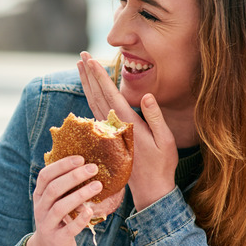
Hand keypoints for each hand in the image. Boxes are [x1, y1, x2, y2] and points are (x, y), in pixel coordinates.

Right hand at [27, 156, 101, 245]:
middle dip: (74, 176)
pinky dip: (80, 219)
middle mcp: (41, 208)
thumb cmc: (56, 220)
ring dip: (80, 195)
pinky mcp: (58, 239)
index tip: (80, 158)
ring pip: (61, 207)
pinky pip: (69, 228)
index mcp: (39, 195)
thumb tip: (85, 165)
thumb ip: (63, 187)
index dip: (62, 165)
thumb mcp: (53, 202)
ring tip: (98, 185)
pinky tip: (91, 211)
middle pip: (54, 188)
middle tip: (93, 168)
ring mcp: (47, 224)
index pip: (45, 175)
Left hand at [77, 51, 177, 209]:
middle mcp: (114, 126)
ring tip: (80, 67)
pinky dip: (91, 97)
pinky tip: (88, 89)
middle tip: (81, 56)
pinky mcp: (108, 137)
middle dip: (88, 74)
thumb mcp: (165, 140)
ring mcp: (109, 132)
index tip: (91, 61)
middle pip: (97, 95)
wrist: (150, 189)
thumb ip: (155, 117)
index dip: (99, 76)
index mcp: (128, 124)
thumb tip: (147, 95)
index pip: (110, 94)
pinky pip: (96, 112)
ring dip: (86, 84)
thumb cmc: (162, 164)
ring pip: (93, 103)